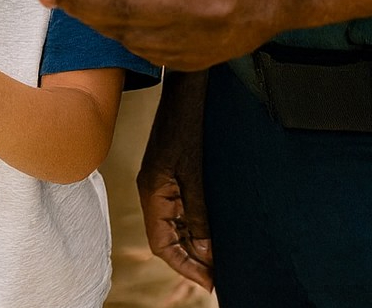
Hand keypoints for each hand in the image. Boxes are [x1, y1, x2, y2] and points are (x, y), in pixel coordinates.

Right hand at [138, 70, 212, 290]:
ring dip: (194, 245)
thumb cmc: (188, 125)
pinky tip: (212, 234)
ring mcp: (162, 183)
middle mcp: (153, 191)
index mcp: (153, 192)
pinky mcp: (173, 175)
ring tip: (218, 262)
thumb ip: (197, 213)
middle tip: (218, 277)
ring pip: (174, 226)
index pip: (161, 244)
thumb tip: (205, 252)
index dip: (184, 266)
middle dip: (191, 259)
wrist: (187, 89)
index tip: (209, 282)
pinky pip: (181, 210)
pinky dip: (195, 226)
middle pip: (167, 238)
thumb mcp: (195, 174)